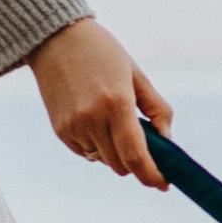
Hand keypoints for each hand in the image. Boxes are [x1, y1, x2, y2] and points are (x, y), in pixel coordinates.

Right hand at [27, 17, 173, 188]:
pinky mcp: (60, 130)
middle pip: (121, 165)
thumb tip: (167, 140)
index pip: (136, 156)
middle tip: (148, 150)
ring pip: (104, 161)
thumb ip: (157, 109)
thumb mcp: (136, 75)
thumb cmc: (103, 53)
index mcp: (116, 103)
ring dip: (117, 154)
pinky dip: (99, 147)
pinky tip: (98, 123)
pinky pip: (87, 153)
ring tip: (117, 124)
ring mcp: (73, 127)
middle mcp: (92, 119)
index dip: (152, 175)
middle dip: (138, 164)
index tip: (164, 183)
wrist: (54, 39)